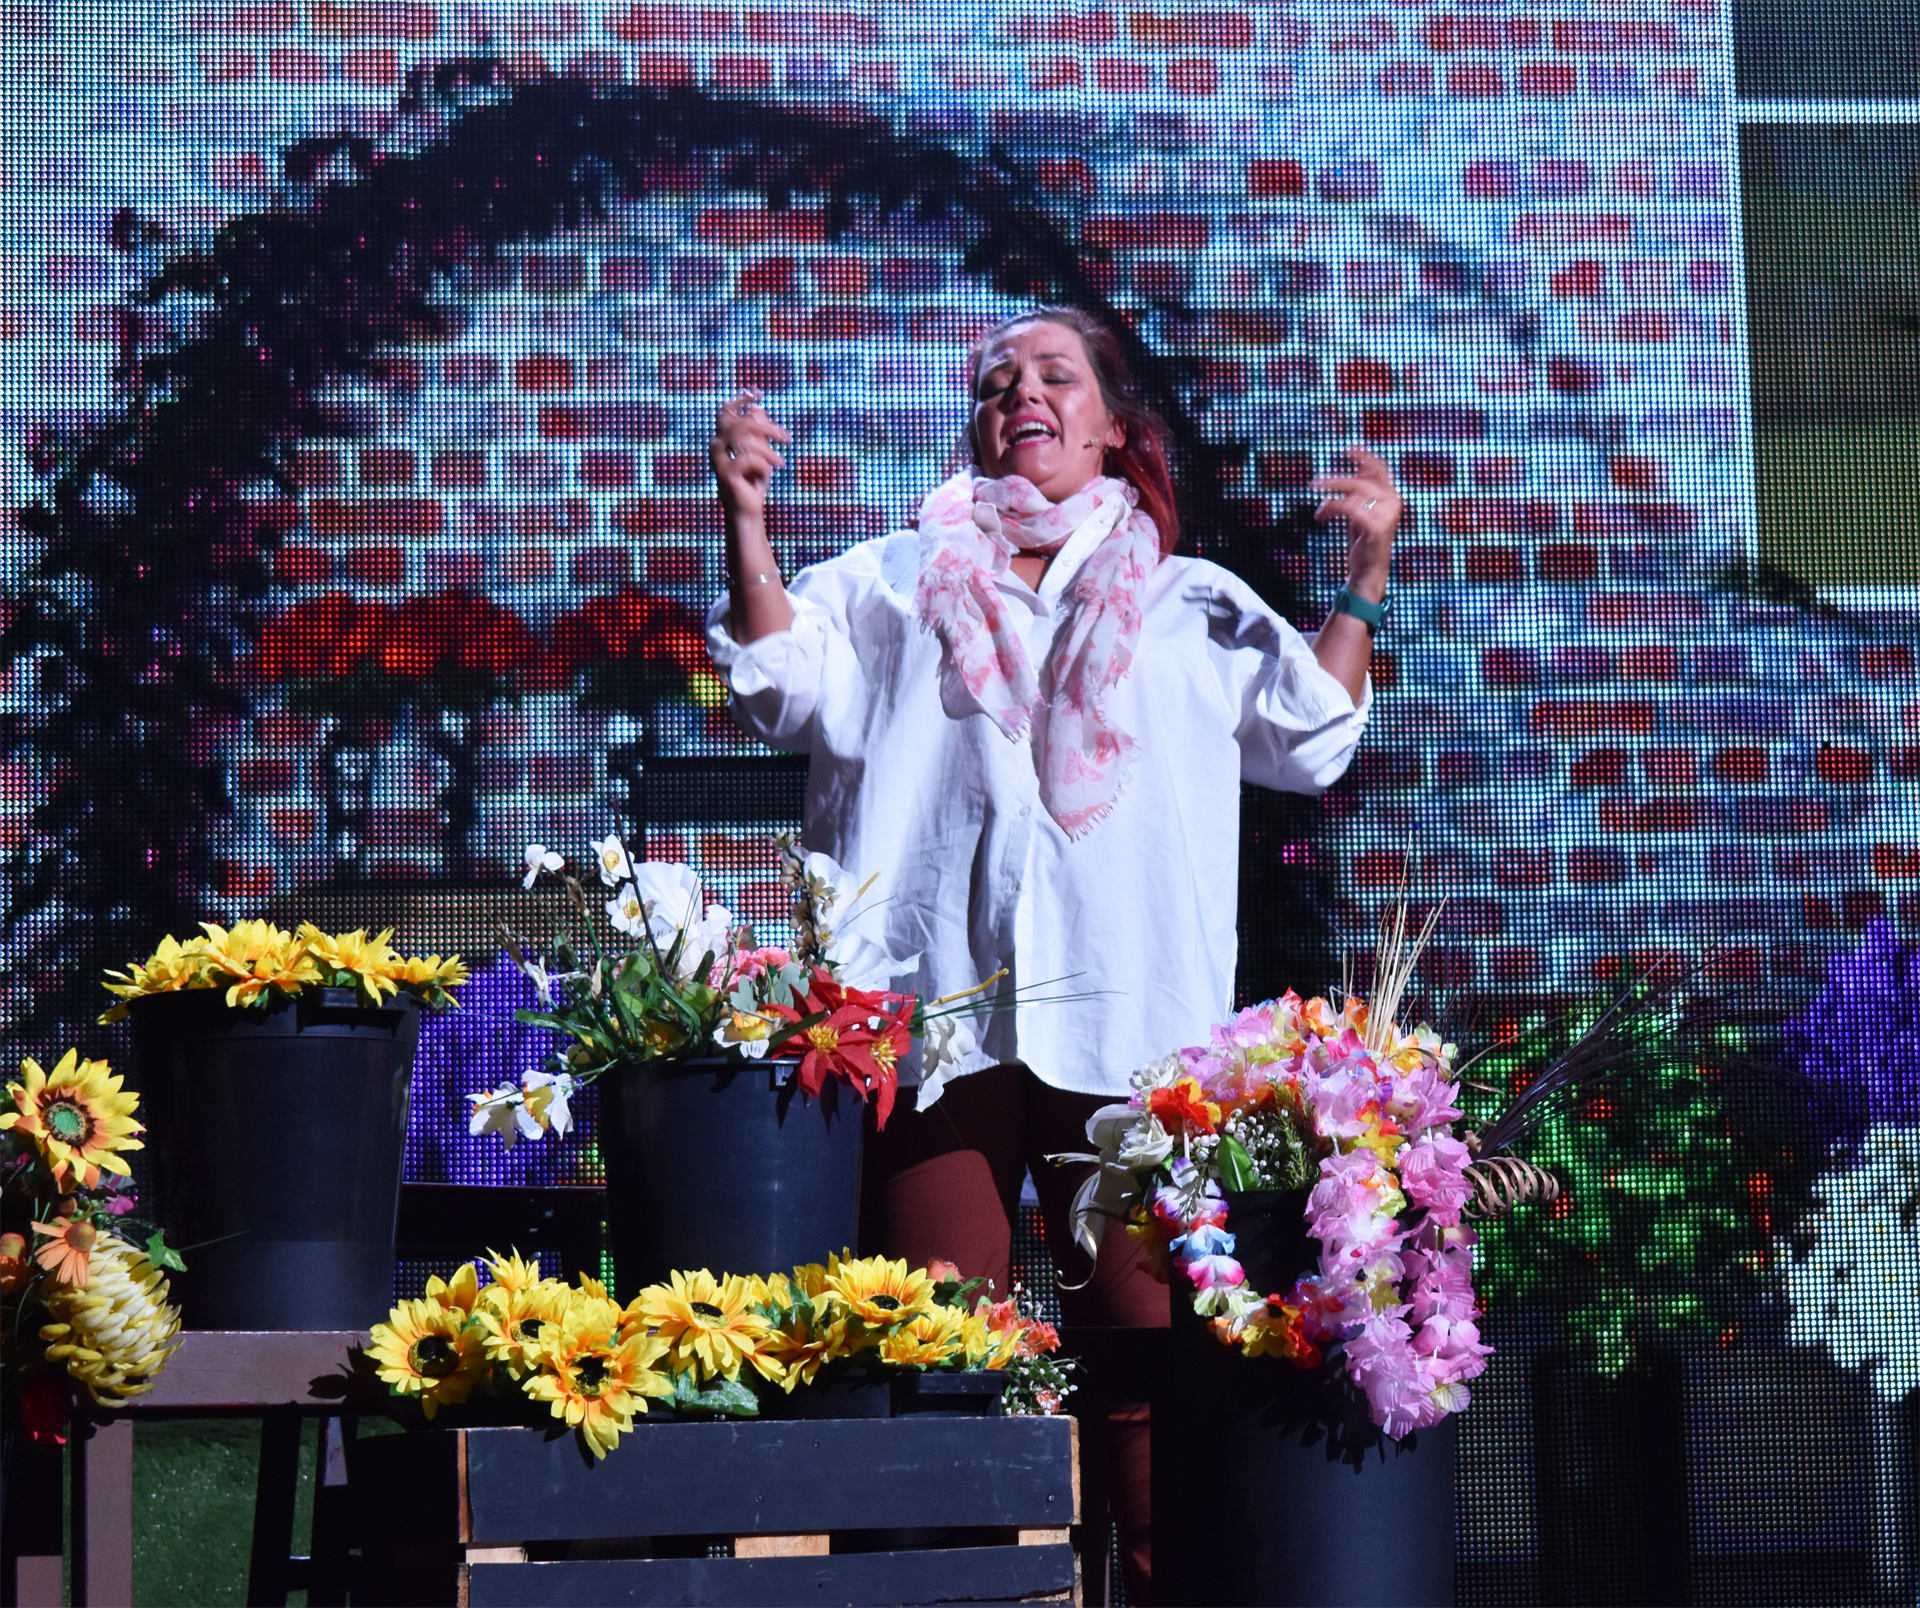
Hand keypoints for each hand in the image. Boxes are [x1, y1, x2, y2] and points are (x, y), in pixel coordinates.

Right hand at [710, 388, 790, 520]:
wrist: (748, 510)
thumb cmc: (754, 482)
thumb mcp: (761, 454)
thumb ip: (759, 432)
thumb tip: (758, 409)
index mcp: (723, 439)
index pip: (726, 412)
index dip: (741, 400)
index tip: (758, 393)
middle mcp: (717, 446)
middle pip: (743, 423)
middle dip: (767, 428)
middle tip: (786, 438)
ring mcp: (718, 460)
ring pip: (746, 439)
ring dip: (768, 450)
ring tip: (780, 463)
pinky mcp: (725, 474)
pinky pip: (749, 459)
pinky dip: (763, 465)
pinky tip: (767, 474)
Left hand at [1310, 444, 1401, 597]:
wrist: (1368, 572)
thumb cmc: (1363, 541)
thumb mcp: (1360, 512)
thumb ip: (1360, 492)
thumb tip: (1357, 469)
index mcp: (1391, 496)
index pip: (1379, 469)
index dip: (1364, 458)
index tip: (1347, 450)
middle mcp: (1392, 502)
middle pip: (1360, 481)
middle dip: (1335, 481)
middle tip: (1315, 484)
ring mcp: (1386, 515)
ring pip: (1353, 494)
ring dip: (1330, 500)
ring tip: (1320, 511)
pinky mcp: (1376, 528)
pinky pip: (1349, 508)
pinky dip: (1332, 508)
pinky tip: (1322, 517)